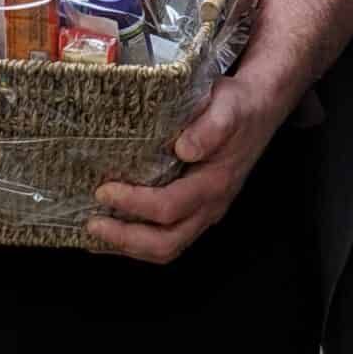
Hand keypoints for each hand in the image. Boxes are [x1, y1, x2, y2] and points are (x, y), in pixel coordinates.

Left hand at [87, 74, 279, 264]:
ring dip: (130, 246)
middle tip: (92, 224)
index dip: (134, 204)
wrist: (259, 108)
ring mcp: (205, 211)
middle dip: (126, 239)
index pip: (170, 207)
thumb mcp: (227, 106)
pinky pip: (169, 237)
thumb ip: (210, 128)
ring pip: (167, 247)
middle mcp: (210, 205)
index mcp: (214, 183)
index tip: (104, 191)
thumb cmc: (237, 106)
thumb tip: (184, 148)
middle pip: (167, 243)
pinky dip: (139, 241)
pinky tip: (116, 229)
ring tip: (98, 233)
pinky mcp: (197, 209)